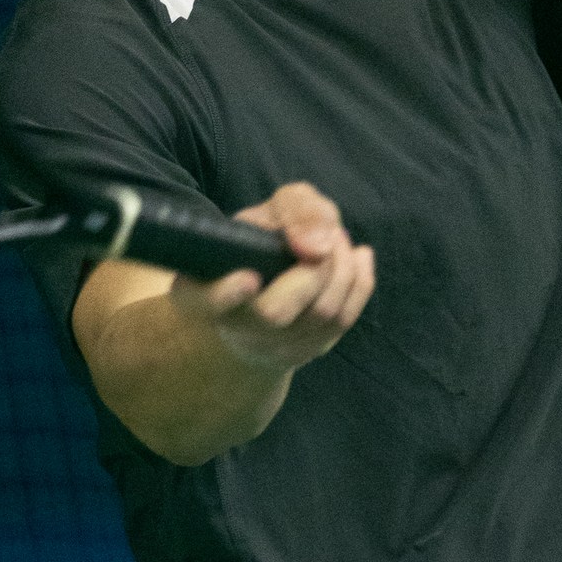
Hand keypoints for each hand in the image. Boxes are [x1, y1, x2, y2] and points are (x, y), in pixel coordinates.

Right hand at [172, 182, 374, 371]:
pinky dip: (359, 282)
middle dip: (314, 268)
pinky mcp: (305, 352)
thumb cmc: (265, 241)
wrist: (275, 282)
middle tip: (328, 235)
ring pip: (319, 314)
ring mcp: (270, 347)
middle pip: (275, 312)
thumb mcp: (274, 210)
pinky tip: (358, 257)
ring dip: (342, 269)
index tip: (249, 278)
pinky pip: (343, 321)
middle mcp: (232, 326)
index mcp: (202, 290)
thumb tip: (318, 246)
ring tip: (339, 239)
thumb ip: (296, 209)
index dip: (225, 294)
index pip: (205, 302)